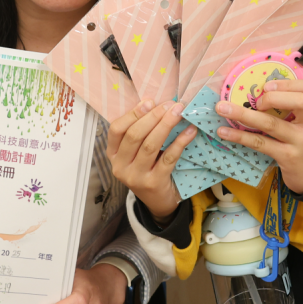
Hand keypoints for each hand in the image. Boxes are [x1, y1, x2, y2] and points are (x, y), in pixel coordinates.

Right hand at [108, 99, 198, 221]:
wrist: (158, 202)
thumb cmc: (147, 170)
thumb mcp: (135, 154)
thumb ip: (139, 132)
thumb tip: (154, 104)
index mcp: (112, 155)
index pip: (116, 130)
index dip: (133, 114)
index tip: (150, 101)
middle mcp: (120, 167)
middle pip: (134, 135)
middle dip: (153, 117)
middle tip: (169, 105)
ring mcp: (136, 177)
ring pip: (150, 145)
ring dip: (166, 125)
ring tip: (178, 112)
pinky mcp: (154, 183)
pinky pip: (168, 157)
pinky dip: (180, 141)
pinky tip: (189, 131)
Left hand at [214, 79, 302, 193]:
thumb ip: (294, 105)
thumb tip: (259, 90)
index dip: (289, 83)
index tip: (268, 87)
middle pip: (298, 101)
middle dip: (273, 97)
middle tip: (258, 101)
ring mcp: (302, 142)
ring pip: (272, 123)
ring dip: (243, 114)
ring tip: (222, 108)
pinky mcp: (287, 157)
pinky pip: (260, 143)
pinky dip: (239, 136)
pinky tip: (224, 132)